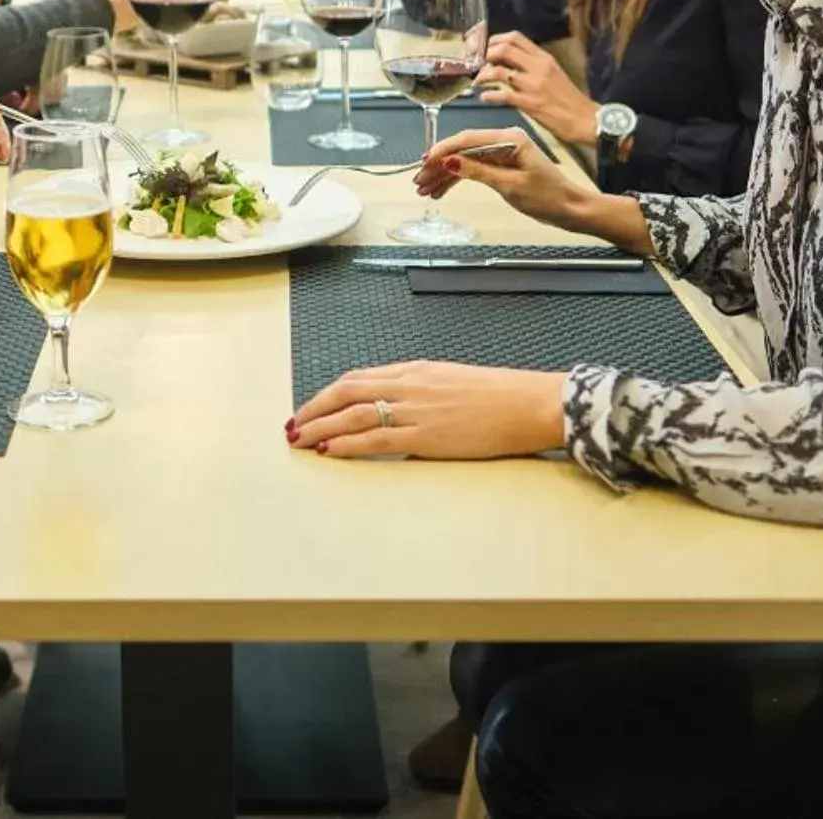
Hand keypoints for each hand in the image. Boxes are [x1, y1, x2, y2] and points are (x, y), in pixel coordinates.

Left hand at [288, 360, 565, 458]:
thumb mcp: (454, 381)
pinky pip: (375, 439)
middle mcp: (409, 385)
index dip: (329, 393)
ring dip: (321, 427)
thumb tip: (399, 410)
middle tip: (294, 424)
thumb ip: (423, 392)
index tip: (312, 406)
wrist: (528, 403)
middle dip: (314, 409)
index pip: (359, 378)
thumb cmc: (500, 395)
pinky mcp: (425, 436)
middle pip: (346, 392)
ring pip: (353, 415)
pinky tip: (330, 451)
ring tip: (300, 440)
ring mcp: (415, 410)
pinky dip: (347, 445)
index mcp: (416, 371)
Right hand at [414, 126, 593, 230]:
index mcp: (509, 139)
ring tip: (426, 189)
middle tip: (420, 180)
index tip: (425, 162)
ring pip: (465, 161)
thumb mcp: (510, 185)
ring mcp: (502, 153)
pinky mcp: (503, 165)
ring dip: (445, 175)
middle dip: (439, 166)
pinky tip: (443, 189)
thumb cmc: (549, 197)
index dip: (443, 150)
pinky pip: (474, 168)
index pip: (467, 140)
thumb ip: (478, 171)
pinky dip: (458, 179)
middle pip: (462, 150)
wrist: (570, 209)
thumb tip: (450, 161)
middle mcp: (504, 141)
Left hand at [479, 33, 597, 148]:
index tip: (485, 46)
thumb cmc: (569, 99)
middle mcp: (539, 67)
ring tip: (477, 82)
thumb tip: (512, 62)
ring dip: (483, 76)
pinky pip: (503, 95)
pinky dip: (489, 95)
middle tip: (478, 64)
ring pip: (499, 71)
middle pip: (504, 49)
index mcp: (544, 58)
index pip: (516, 37)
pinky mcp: (530, 104)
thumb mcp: (554, 73)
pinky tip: (485, 97)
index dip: (495, 39)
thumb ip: (535, 65)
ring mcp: (533, 85)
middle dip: (485, 54)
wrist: (585, 120)